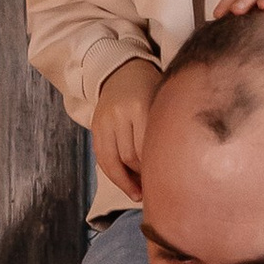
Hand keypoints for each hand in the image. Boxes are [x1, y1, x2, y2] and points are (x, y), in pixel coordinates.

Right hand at [90, 56, 162, 201]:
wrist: (121, 70)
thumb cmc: (150, 89)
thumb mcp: (161, 103)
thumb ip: (163, 131)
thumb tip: (169, 169)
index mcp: (140, 107)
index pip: (146, 149)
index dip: (154, 170)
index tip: (165, 183)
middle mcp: (118, 115)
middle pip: (129, 157)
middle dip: (142, 177)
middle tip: (155, 191)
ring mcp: (103, 121)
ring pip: (112, 161)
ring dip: (126, 181)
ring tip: (138, 193)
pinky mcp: (94, 127)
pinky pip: (101, 158)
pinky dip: (113, 174)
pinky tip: (125, 184)